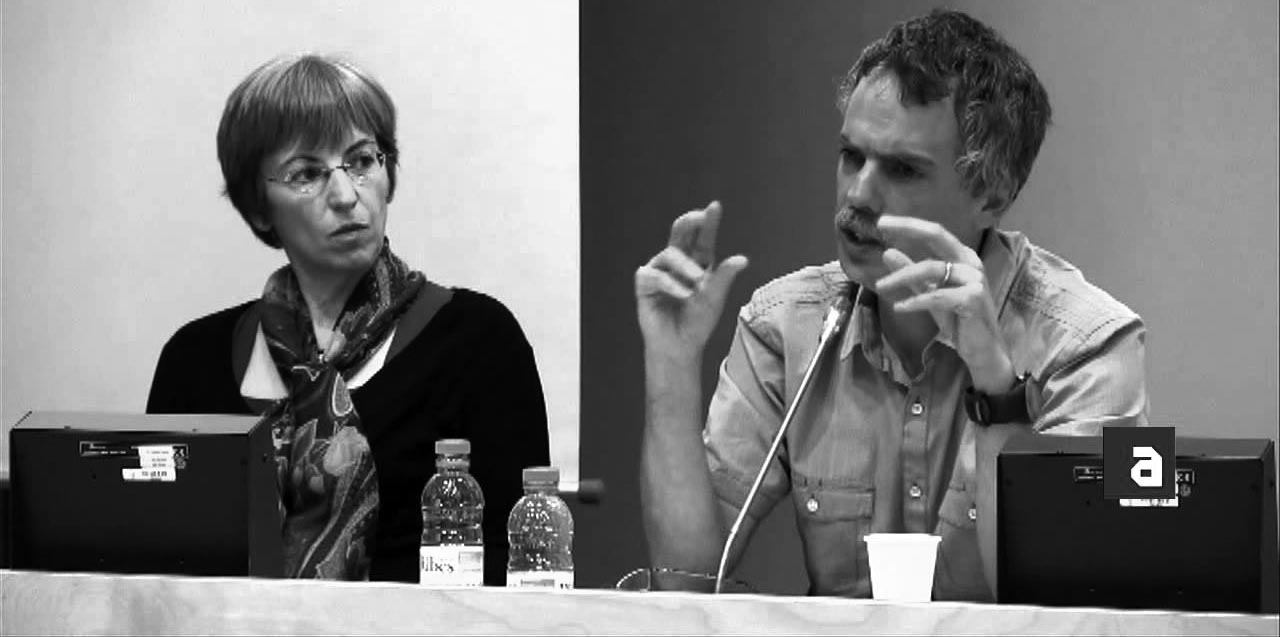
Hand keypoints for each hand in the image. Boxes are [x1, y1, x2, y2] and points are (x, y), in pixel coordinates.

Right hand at [635, 201, 748, 360]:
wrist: (680, 346)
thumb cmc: (697, 322)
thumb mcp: (715, 298)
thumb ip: (724, 276)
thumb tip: (742, 259)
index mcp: (697, 263)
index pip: (702, 238)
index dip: (708, 222)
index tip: (715, 206)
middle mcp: (677, 262)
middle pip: (679, 233)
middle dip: (688, 222)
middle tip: (699, 216)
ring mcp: (659, 271)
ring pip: (670, 254)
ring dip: (685, 267)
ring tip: (697, 282)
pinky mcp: (645, 284)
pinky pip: (656, 275)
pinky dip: (671, 284)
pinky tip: (684, 293)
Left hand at [872, 216, 1012, 392]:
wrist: (983, 350)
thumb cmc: (959, 321)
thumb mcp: (929, 294)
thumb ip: (911, 275)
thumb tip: (887, 252)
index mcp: (961, 257)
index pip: (934, 233)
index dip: (909, 225)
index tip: (882, 222)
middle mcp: (970, 263)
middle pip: (937, 236)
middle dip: (908, 228)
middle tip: (881, 226)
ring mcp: (975, 279)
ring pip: (931, 268)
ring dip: (902, 276)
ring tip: (880, 285)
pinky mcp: (974, 299)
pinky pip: (938, 295)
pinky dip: (916, 301)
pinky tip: (900, 307)